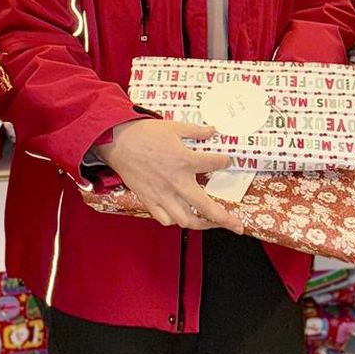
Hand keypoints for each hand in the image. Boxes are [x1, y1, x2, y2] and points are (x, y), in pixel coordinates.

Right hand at [95, 120, 243, 232]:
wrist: (117, 141)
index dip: (224, 162)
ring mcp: (162, 194)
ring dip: (201, 224)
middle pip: (206, 207)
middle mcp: (176, 182)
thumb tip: (213, 130)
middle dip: (224, 218)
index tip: (227, 161)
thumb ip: (196, 131)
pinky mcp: (149, 200)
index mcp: (184, 161)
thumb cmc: (144, 133)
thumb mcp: (174, 127)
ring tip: (211, 224)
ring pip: (186, 220)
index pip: (214, 164)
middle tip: (237, 225)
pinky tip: (182, 216)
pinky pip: (165, 219)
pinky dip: (175, 221)